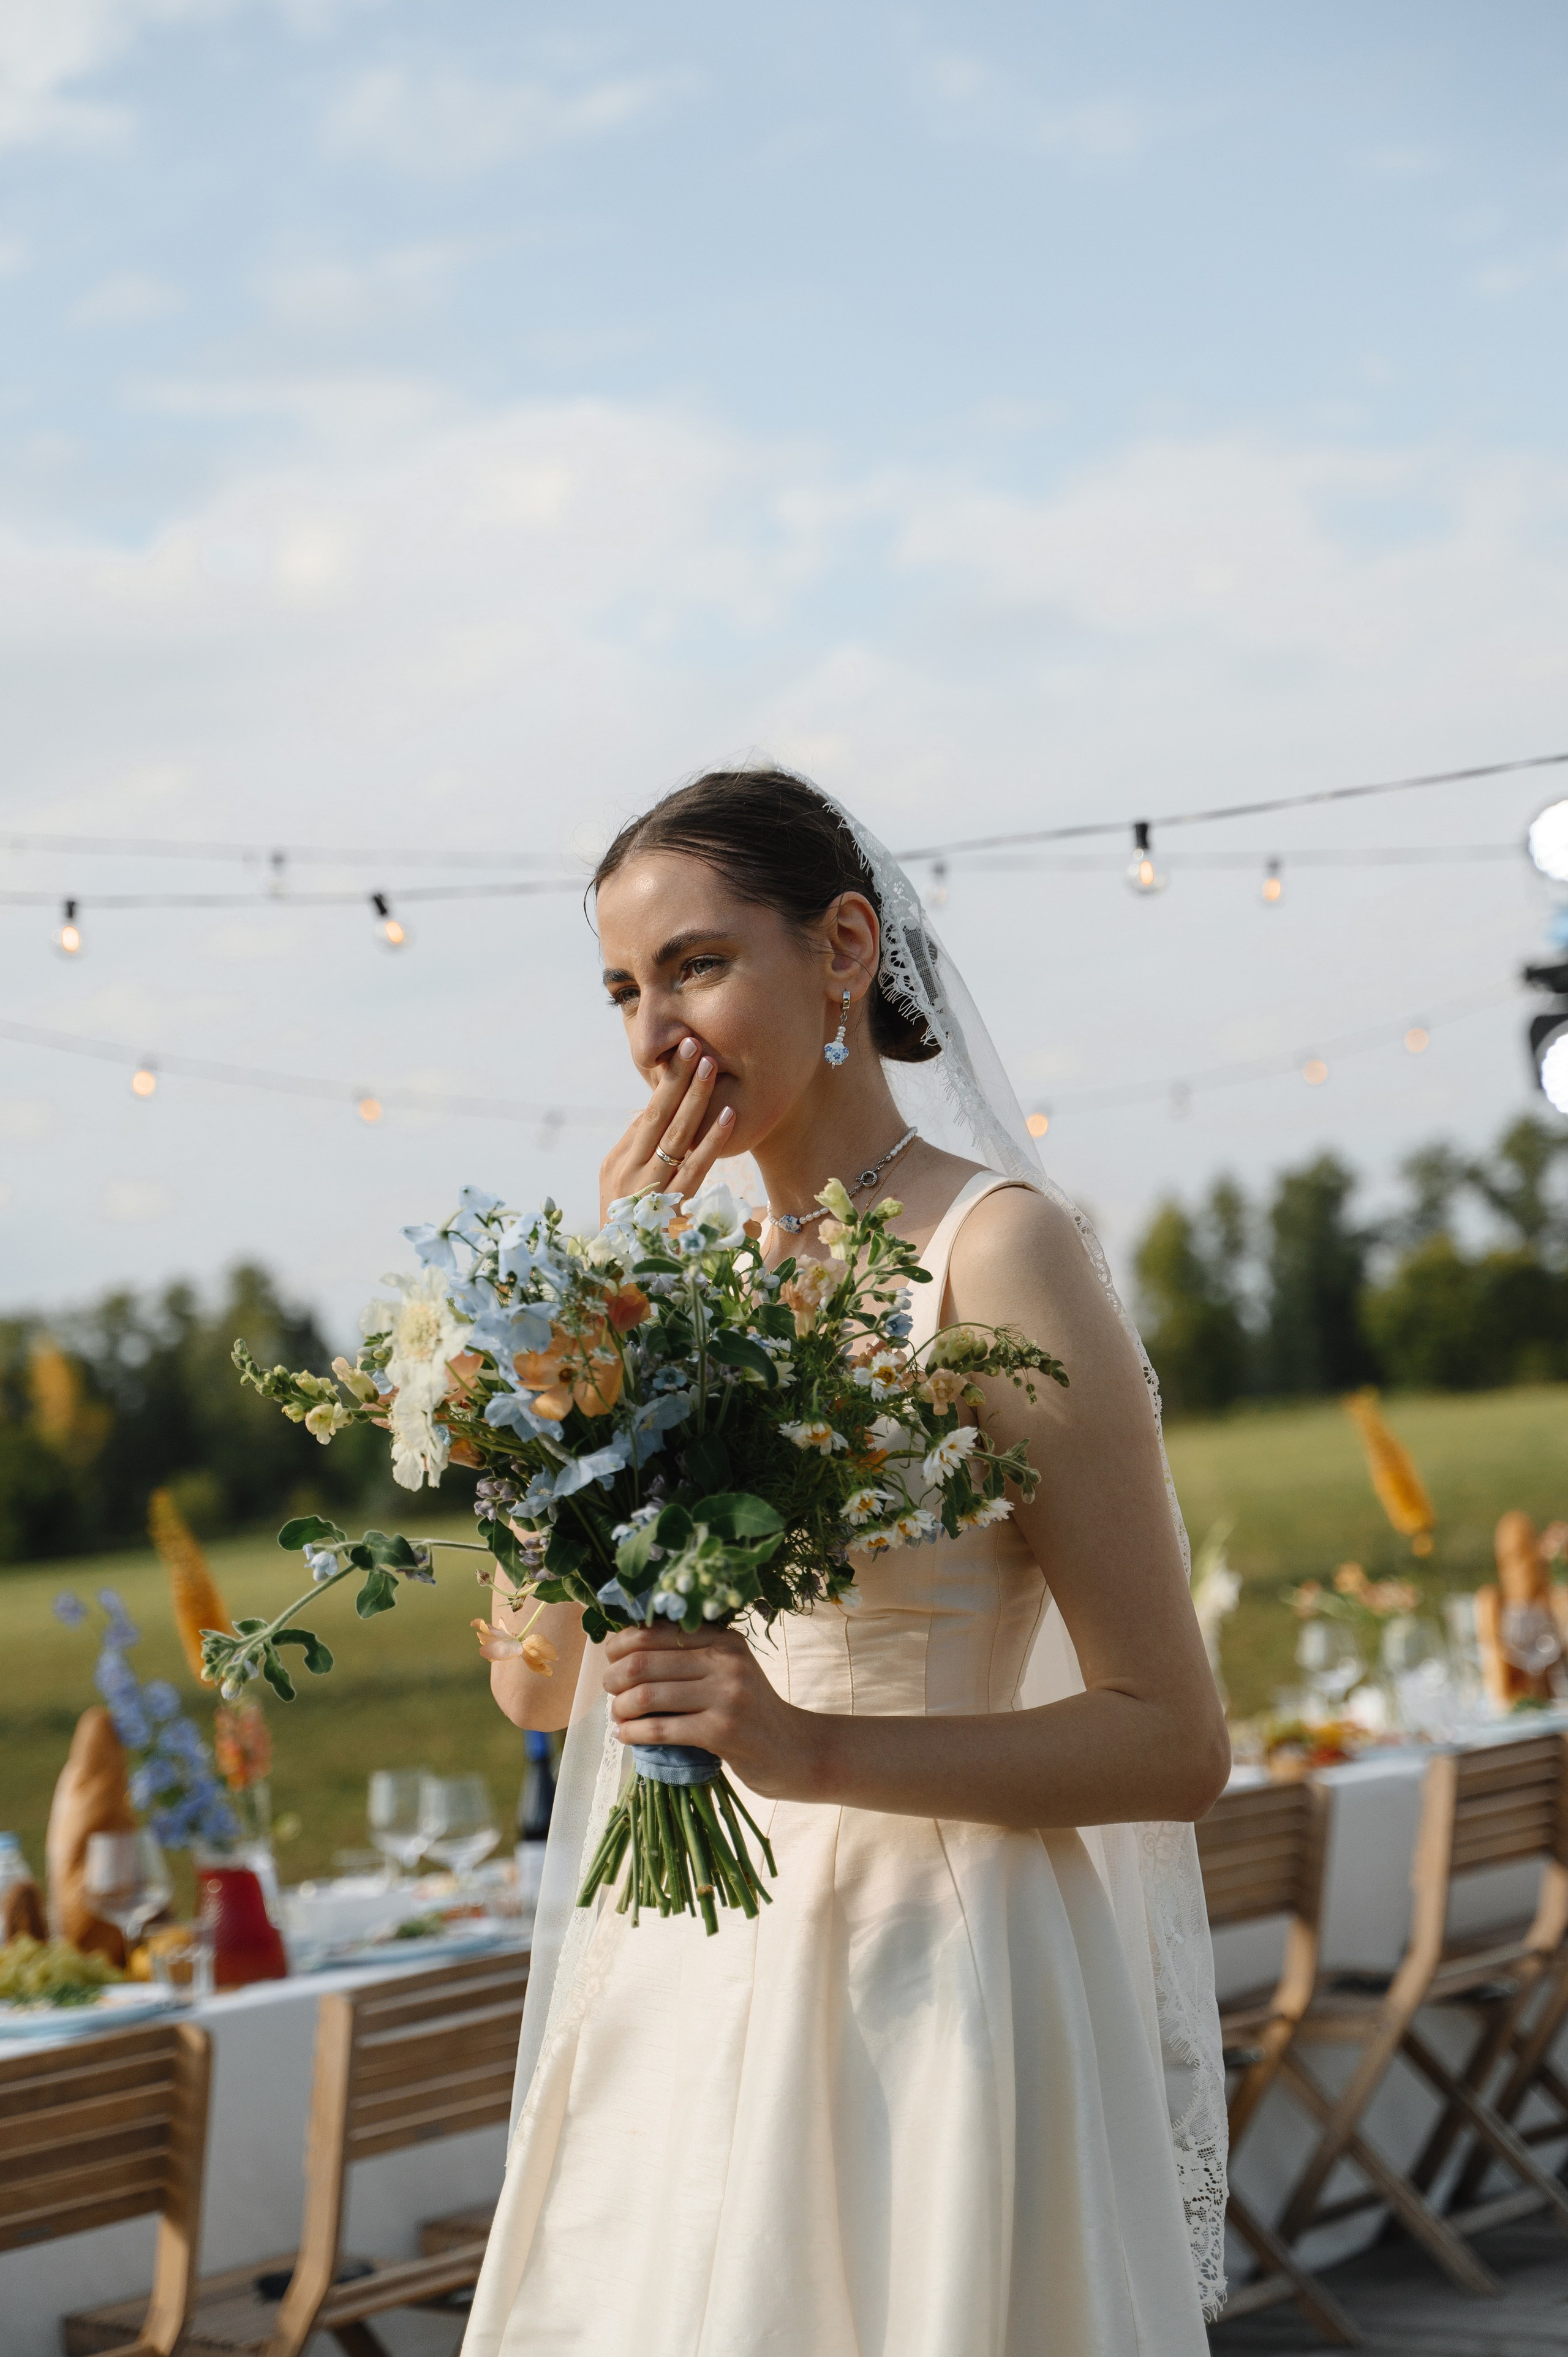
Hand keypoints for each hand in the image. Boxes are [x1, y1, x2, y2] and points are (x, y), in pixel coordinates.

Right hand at [599, 1035, 734, 1221]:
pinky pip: (695, 1168)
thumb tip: (652, 1119)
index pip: (646, 1114)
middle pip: (657, 1116)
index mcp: (617, 1164)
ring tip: (710, 1066)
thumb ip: (635, 1158)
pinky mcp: (671, 1209)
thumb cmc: (626, 1235)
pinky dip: (712, 1140)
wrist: (618, 1280)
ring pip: (675, 1135)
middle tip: (694, 1043)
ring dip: (694, 1099)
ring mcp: (648, 1190)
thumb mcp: (619, 1194)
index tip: (681, 1051)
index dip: (664, 1082)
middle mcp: (629, 1172)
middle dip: (677, 1078)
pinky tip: (728, 1116)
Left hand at [601, 1621, 825, 1802]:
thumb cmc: (749, 1710)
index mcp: (723, 1637)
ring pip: (646, 1696)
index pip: (654, 1630)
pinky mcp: (722, 1731)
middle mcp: (725, 1659)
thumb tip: (621, 1651)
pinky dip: (633, 1734)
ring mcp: (726, 1695)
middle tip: (609, 1692)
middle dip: (613, 1678)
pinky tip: (625, 1737)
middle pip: (643, 1661)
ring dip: (619, 1708)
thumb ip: (688, 1656)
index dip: (620, 1644)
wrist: (794, 1750)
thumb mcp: (726, 1670)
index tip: (610, 1660)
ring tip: (617, 1716)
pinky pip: (660, 1729)